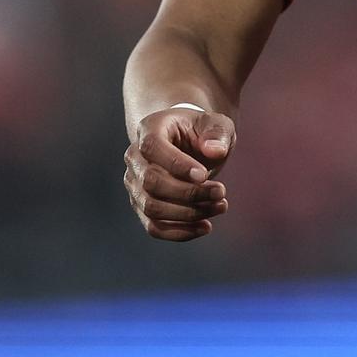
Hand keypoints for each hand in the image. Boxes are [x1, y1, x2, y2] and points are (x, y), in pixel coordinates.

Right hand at [123, 106, 234, 241]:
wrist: (190, 145)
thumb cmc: (203, 132)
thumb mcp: (216, 125)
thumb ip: (217, 133)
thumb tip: (214, 151)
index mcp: (150, 129)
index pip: (152, 147)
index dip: (176, 164)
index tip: (204, 175)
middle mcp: (135, 157)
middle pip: (151, 182)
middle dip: (188, 192)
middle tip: (221, 192)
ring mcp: (135, 184)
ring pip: (152, 207)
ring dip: (188, 213)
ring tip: (220, 206)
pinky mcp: (142, 206)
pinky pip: (154, 227)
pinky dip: (180, 232)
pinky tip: (206, 226)